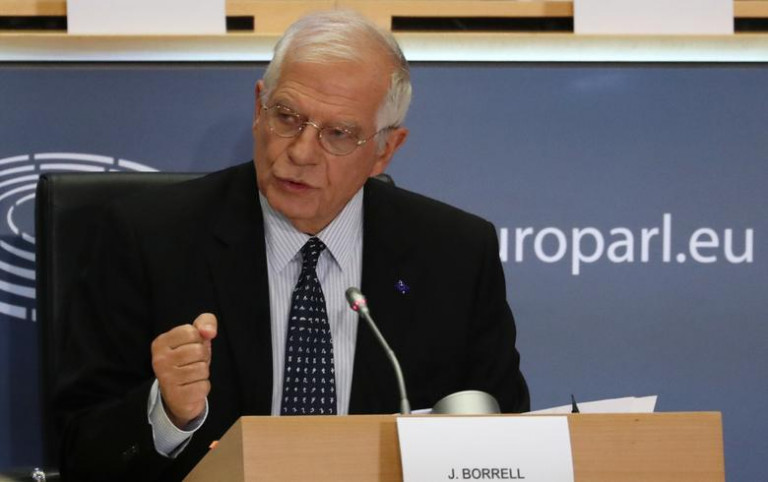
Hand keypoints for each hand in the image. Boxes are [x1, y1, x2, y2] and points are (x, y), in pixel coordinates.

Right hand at [151, 313, 217, 427]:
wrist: (179, 394)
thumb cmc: (189, 360)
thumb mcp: (196, 337)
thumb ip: (205, 322)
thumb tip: (210, 331)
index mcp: (161, 343)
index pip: (191, 332)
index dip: (199, 340)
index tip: (191, 347)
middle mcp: (159, 360)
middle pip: (198, 350)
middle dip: (203, 357)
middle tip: (193, 363)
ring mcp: (166, 379)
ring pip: (202, 369)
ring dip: (203, 373)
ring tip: (192, 376)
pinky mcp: (176, 397)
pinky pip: (203, 386)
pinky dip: (203, 387)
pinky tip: (192, 387)